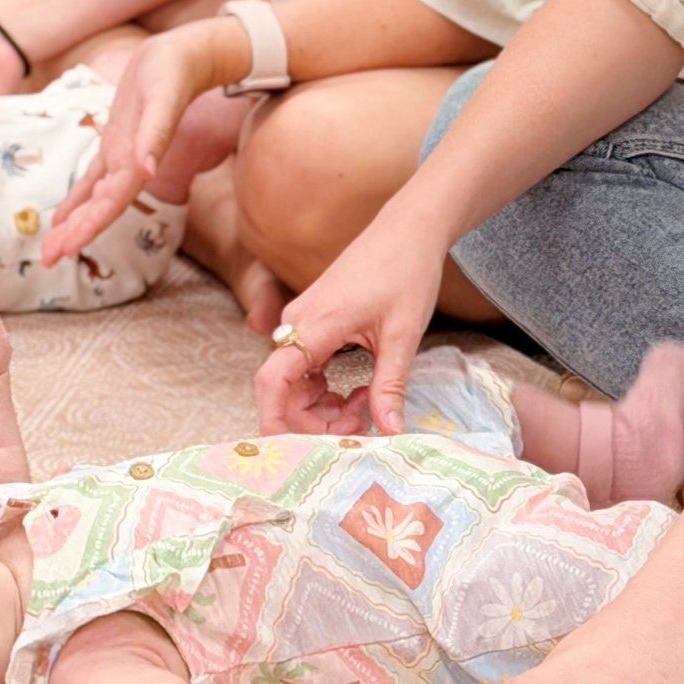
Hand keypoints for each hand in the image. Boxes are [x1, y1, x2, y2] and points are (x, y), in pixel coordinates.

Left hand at [40, 26, 240, 263]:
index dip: (88, 227)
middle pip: (100, 209)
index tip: (66, 249)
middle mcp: (130, 166)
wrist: (182, 56)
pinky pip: (93, 179)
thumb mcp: (162, 98)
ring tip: (51, 247)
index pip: (110, 204)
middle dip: (75, 234)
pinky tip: (63, 216)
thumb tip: (146, 170)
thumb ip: (155, 134)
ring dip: (74, 222)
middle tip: (48, 258)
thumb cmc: (173, 73)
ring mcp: (122, 156)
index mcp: (139, 161)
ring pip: (95, 199)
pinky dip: (78, 198)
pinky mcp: (116, 144)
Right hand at [250, 200, 447, 439]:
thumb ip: (390, 386)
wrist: (409, 230)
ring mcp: (302, 321)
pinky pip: (305, 369)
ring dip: (322, 407)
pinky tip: (360, 391)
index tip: (291, 453)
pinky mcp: (312, 322)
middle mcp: (298, 322)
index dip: (274, 420)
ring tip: (366, 406)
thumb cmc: (407, 272)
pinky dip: (326, 389)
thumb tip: (390, 433)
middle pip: (282, 390)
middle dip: (314, 421)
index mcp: (316, 323)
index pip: (274, 380)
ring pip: (294, 383)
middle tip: (361, 426)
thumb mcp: (403, 335)